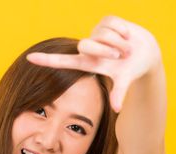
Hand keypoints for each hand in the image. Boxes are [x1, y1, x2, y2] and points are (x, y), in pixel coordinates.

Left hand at [26, 15, 162, 112]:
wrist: (146, 52)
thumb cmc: (131, 68)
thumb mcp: (124, 80)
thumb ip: (118, 93)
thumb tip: (117, 109)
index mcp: (87, 62)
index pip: (62, 61)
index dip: (46, 60)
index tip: (29, 58)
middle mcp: (88, 47)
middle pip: (87, 45)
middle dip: (106, 49)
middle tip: (121, 55)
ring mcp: (96, 33)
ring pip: (103, 34)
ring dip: (120, 42)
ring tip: (126, 48)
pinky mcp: (106, 21)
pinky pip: (112, 23)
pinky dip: (124, 31)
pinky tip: (128, 35)